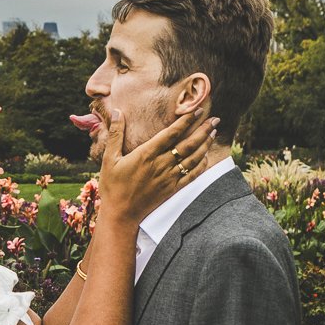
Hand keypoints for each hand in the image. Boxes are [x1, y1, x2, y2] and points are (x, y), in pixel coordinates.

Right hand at [96, 109, 218, 225]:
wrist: (120, 214)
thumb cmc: (112, 186)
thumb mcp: (110, 159)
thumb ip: (115, 134)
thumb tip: (118, 111)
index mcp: (146, 154)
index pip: (171, 133)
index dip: (186, 120)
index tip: (196, 110)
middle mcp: (161, 165)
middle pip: (188, 144)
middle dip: (203, 130)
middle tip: (215, 119)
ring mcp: (168, 178)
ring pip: (193, 158)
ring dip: (205, 144)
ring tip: (213, 132)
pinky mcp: (172, 189)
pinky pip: (192, 175)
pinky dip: (201, 165)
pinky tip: (206, 156)